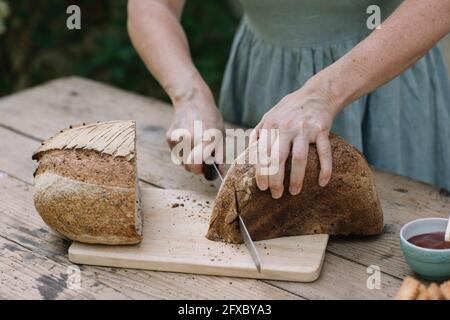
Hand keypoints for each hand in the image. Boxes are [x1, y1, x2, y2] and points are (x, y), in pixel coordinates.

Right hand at [166, 87, 224, 176]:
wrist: (192, 100)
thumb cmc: (210, 118)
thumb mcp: (220, 135)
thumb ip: (219, 155)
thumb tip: (219, 172)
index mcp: (204, 138)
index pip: (197, 166)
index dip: (202, 171)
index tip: (206, 169)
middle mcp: (189, 138)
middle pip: (189, 167)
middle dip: (196, 167)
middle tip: (202, 158)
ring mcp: (177, 138)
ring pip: (182, 161)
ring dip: (189, 159)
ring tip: (195, 144)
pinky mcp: (169, 137)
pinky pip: (176, 153)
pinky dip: (182, 150)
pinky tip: (188, 138)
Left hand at [250, 84, 339, 198]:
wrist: (317, 93)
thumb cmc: (290, 109)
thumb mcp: (269, 116)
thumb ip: (258, 133)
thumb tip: (249, 153)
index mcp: (271, 125)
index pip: (263, 153)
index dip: (262, 172)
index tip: (262, 187)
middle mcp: (287, 126)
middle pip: (278, 158)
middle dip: (276, 179)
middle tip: (276, 195)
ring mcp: (305, 128)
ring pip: (299, 157)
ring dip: (297, 178)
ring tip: (295, 192)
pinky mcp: (322, 130)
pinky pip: (324, 152)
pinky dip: (325, 168)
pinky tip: (322, 182)